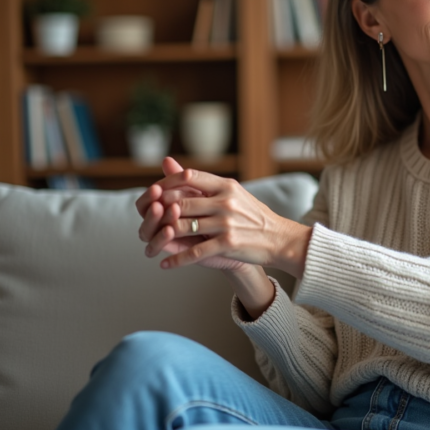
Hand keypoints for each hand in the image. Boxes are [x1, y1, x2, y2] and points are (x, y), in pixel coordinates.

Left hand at [141, 164, 311, 276]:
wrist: (279, 239)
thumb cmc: (253, 216)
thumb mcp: (234, 193)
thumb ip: (204, 183)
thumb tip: (172, 166)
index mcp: (227, 186)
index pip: (190, 176)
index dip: (169, 184)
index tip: (158, 194)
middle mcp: (226, 202)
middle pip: (182, 203)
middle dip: (162, 212)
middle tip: (150, 219)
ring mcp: (227, 223)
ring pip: (183, 227)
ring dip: (165, 236)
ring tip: (153, 241)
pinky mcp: (228, 244)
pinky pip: (195, 253)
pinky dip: (177, 260)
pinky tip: (165, 263)